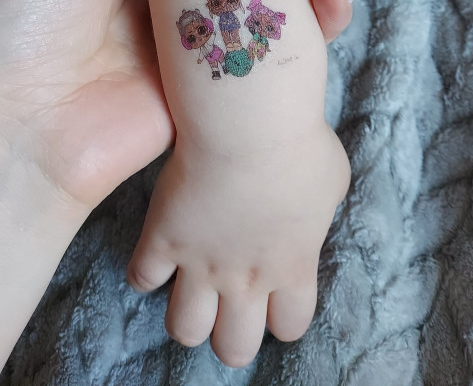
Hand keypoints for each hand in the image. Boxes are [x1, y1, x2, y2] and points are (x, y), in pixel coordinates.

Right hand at [128, 125, 349, 367]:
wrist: (247, 124)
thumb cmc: (298, 142)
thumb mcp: (330, 179)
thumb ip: (319, 207)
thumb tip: (310, 205)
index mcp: (293, 267)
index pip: (290, 326)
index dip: (281, 315)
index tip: (275, 291)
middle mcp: (247, 279)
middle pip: (234, 348)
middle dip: (231, 335)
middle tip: (228, 304)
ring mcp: (201, 263)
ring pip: (185, 329)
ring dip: (188, 315)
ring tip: (189, 287)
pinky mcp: (164, 239)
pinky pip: (142, 277)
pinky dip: (146, 270)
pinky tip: (158, 250)